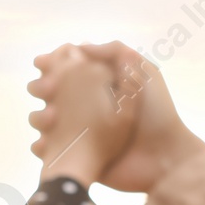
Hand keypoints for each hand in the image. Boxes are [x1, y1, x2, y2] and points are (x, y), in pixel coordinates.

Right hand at [33, 41, 204, 193]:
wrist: (163, 158)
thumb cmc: (158, 113)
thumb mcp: (143, 71)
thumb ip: (116, 52)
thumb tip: (80, 46)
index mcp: (103, 86)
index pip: (69, 70)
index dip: (53, 65)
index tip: (40, 63)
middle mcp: (90, 108)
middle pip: (53, 93)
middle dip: (42, 88)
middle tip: (47, 91)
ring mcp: (83, 133)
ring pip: (47, 121)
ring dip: (40, 117)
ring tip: (51, 118)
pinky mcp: (81, 157)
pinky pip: (51, 150)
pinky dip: (43, 145)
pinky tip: (46, 142)